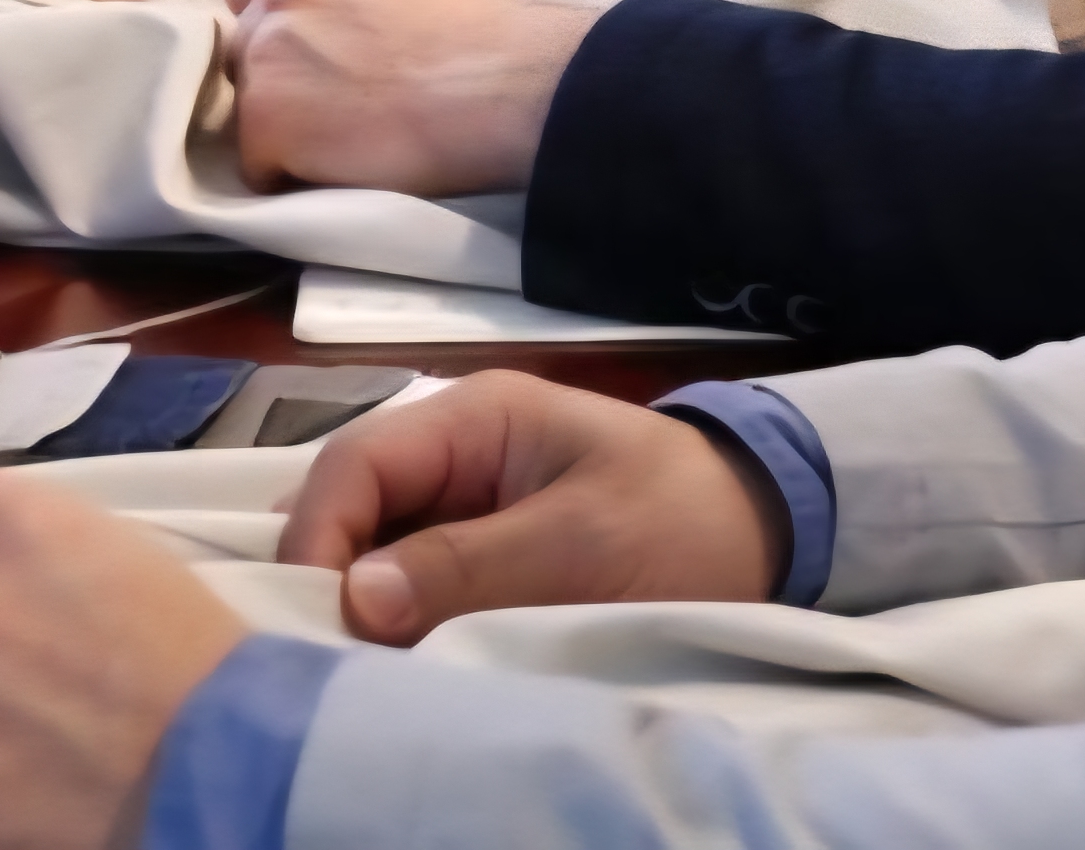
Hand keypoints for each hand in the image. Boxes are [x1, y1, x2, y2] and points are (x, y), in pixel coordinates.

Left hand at [213, 0, 593, 196]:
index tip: (306, 48)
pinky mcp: (265, 124)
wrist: (511, 85)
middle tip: (335, 101)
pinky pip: (260, 164)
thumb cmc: (491, 30)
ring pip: (248, 105)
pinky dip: (293, 175)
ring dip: (285, 126)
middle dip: (278, 74)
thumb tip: (361, 3)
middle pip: (243, 45)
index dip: (272, 20)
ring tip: (348, 140)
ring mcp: (265, 57)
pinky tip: (345, 169)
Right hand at [278, 371, 785, 643]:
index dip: (318, 537)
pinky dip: (395, 625)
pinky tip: (390, 665)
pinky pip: (412, 587)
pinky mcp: (480, 558)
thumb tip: (358, 599)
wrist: (767, 535)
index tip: (316, 620)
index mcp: (475, 418)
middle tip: (322, 654)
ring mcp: (464, 506)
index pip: (353, 464)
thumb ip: (470, 565)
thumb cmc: (682, 521)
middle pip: (349, 507)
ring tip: (349, 666)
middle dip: (327, 577)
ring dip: (359, 607)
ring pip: (372, 552)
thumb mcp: (583, 543)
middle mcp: (453, 454)